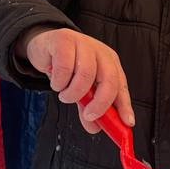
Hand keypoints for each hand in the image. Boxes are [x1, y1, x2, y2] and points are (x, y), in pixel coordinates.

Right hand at [19, 27, 133, 134]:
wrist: (43, 46)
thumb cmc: (64, 66)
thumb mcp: (80, 89)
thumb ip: (88, 106)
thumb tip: (94, 127)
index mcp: (109, 62)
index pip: (121, 85)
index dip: (125, 105)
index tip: (127, 122)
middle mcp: (99, 52)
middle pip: (109, 79)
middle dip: (100, 103)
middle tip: (89, 115)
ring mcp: (83, 44)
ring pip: (85, 74)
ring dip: (73, 93)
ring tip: (65, 96)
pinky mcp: (63, 41)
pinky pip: (64, 67)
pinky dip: (59, 82)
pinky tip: (56, 82)